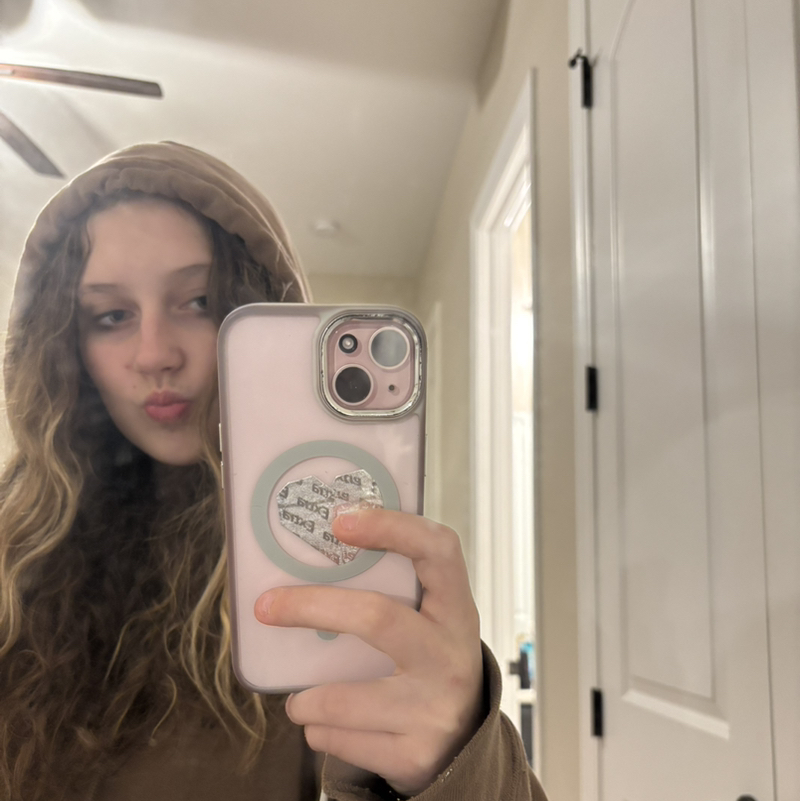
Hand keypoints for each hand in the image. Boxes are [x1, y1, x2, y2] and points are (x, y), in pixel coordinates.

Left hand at [253, 509, 483, 796]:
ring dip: (306, 696)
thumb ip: (395, 590)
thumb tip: (317, 550)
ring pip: (344, 696)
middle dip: (311, 608)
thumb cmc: (430, 662)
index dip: (392, 527)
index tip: (340, 520)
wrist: (464, 743)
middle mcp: (450, 656)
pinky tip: (323, 723)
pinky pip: (342, 739)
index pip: (437, 550)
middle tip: (266, 606)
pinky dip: (319, 729)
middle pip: (376, 617)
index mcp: (456, 610)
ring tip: (296, 697)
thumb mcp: (430, 622)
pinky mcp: (413, 755)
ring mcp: (434, 708)